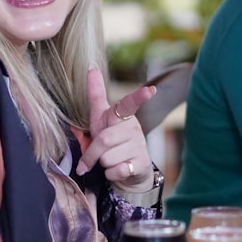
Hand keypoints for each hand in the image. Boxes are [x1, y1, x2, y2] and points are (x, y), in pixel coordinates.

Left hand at [76, 67, 155, 190]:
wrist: (127, 171)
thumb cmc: (111, 139)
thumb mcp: (100, 118)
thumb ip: (96, 94)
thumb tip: (91, 67)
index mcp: (122, 116)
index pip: (129, 104)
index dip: (139, 97)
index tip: (150, 90)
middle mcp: (133, 128)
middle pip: (104, 140)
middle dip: (93, 153)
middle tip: (92, 158)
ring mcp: (140, 145)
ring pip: (108, 157)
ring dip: (103, 164)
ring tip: (111, 160)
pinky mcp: (142, 163)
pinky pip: (117, 170)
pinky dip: (111, 174)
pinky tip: (118, 170)